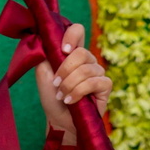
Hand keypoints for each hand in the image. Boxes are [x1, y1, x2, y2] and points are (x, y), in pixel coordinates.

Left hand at [36, 23, 110, 137]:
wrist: (59, 118)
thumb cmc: (51, 95)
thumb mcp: (43, 72)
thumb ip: (46, 55)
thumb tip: (46, 38)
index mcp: (71, 53)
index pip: (78, 31)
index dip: (72, 35)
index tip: (63, 49)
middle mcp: (87, 60)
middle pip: (81, 53)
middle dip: (64, 70)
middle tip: (56, 83)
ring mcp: (98, 72)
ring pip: (86, 70)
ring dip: (69, 84)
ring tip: (61, 94)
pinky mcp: (105, 86)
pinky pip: (94, 83)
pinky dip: (78, 92)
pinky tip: (70, 100)